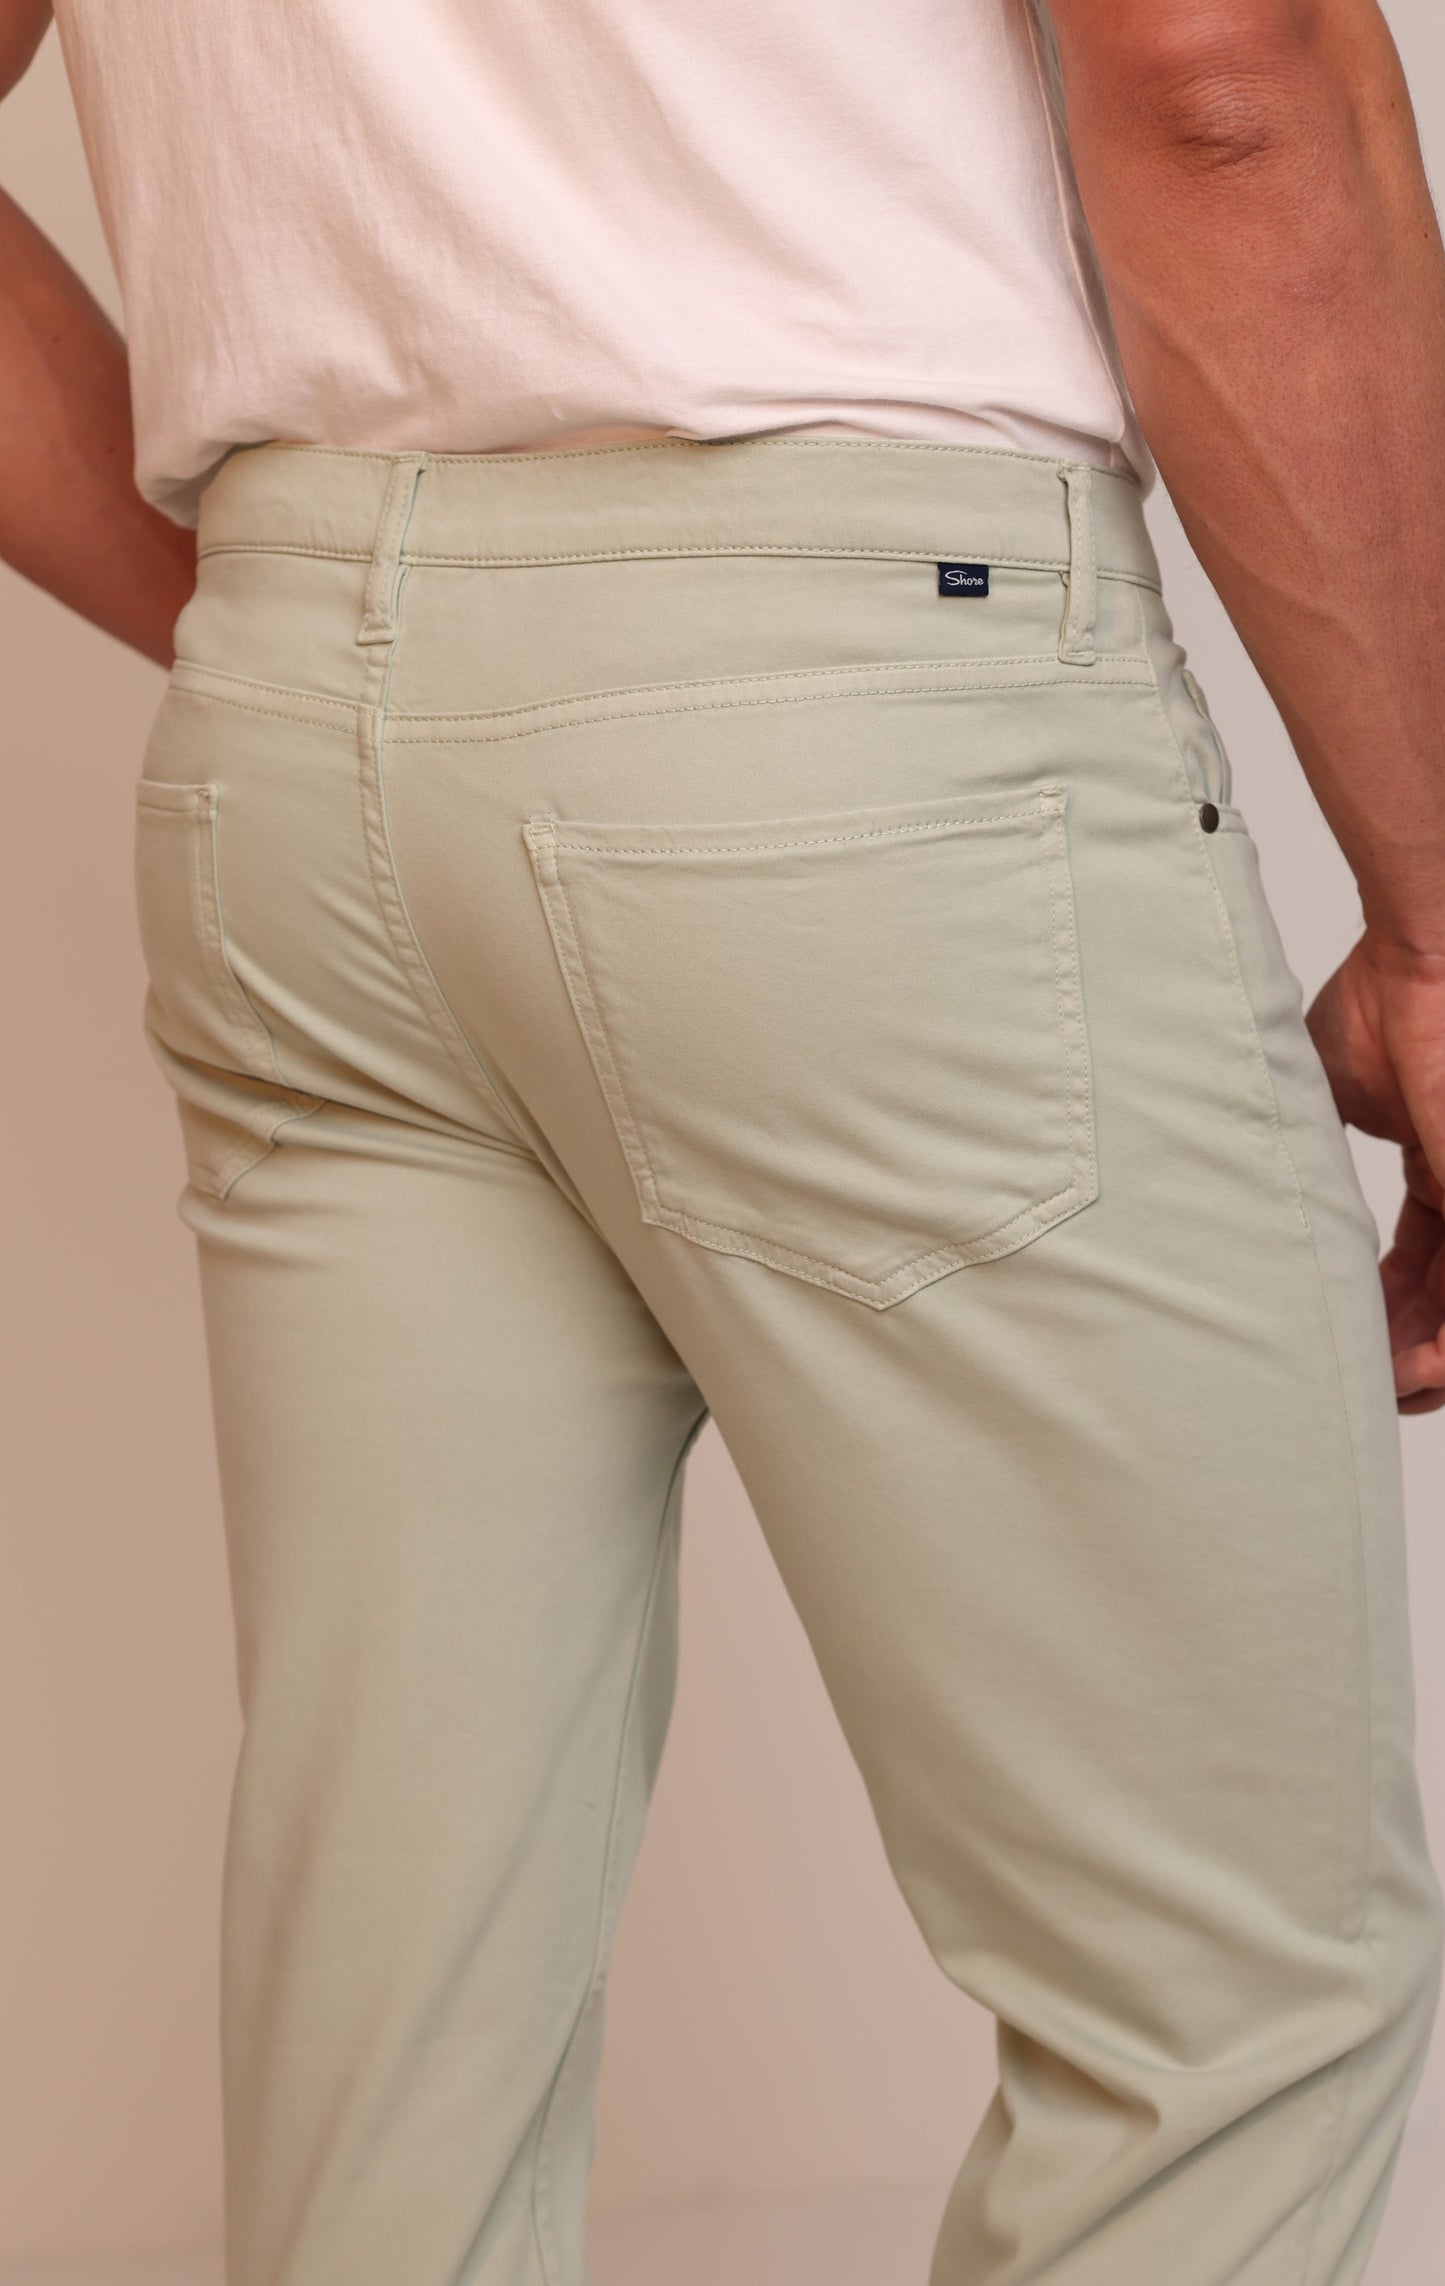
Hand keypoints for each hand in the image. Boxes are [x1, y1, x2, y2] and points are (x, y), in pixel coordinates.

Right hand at [1306, 933, 1444, 1413]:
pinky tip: (1414, 1369)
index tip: (1338, 1337)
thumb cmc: (1382, 1003)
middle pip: (1443, 1302)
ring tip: (1387, 1386)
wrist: (1424, 957)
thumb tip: (1250, 1201)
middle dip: (1403, 1353)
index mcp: (1438, 1164)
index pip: (1415, 1266)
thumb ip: (1308, 1158)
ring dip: (1428, 1362)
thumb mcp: (1325, 1104)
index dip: (1379, 1312)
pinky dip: (1444, 1343)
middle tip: (1365, 1381)